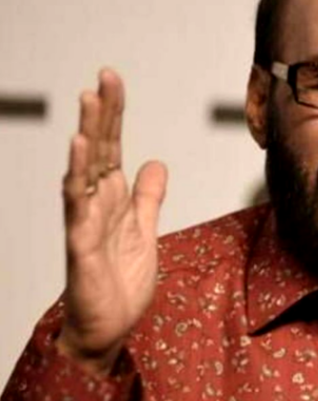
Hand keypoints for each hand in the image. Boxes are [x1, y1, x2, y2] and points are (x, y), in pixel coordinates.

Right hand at [56, 68, 167, 374]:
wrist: (108, 324)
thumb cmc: (120, 279)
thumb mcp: (145, 229)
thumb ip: (148, 196)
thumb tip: (156, 162)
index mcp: (112, 197)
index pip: (113, 146)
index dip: (114, 114)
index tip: (113, 80)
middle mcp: (96, 202)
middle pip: (99, 149)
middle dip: (102, 113)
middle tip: (105, 76)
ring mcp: (86, 221)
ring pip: (83, 170)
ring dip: (86, 136)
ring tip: (88, 102)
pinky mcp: (81, 244)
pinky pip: (78, 207)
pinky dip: (78, 179)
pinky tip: (78, 153)